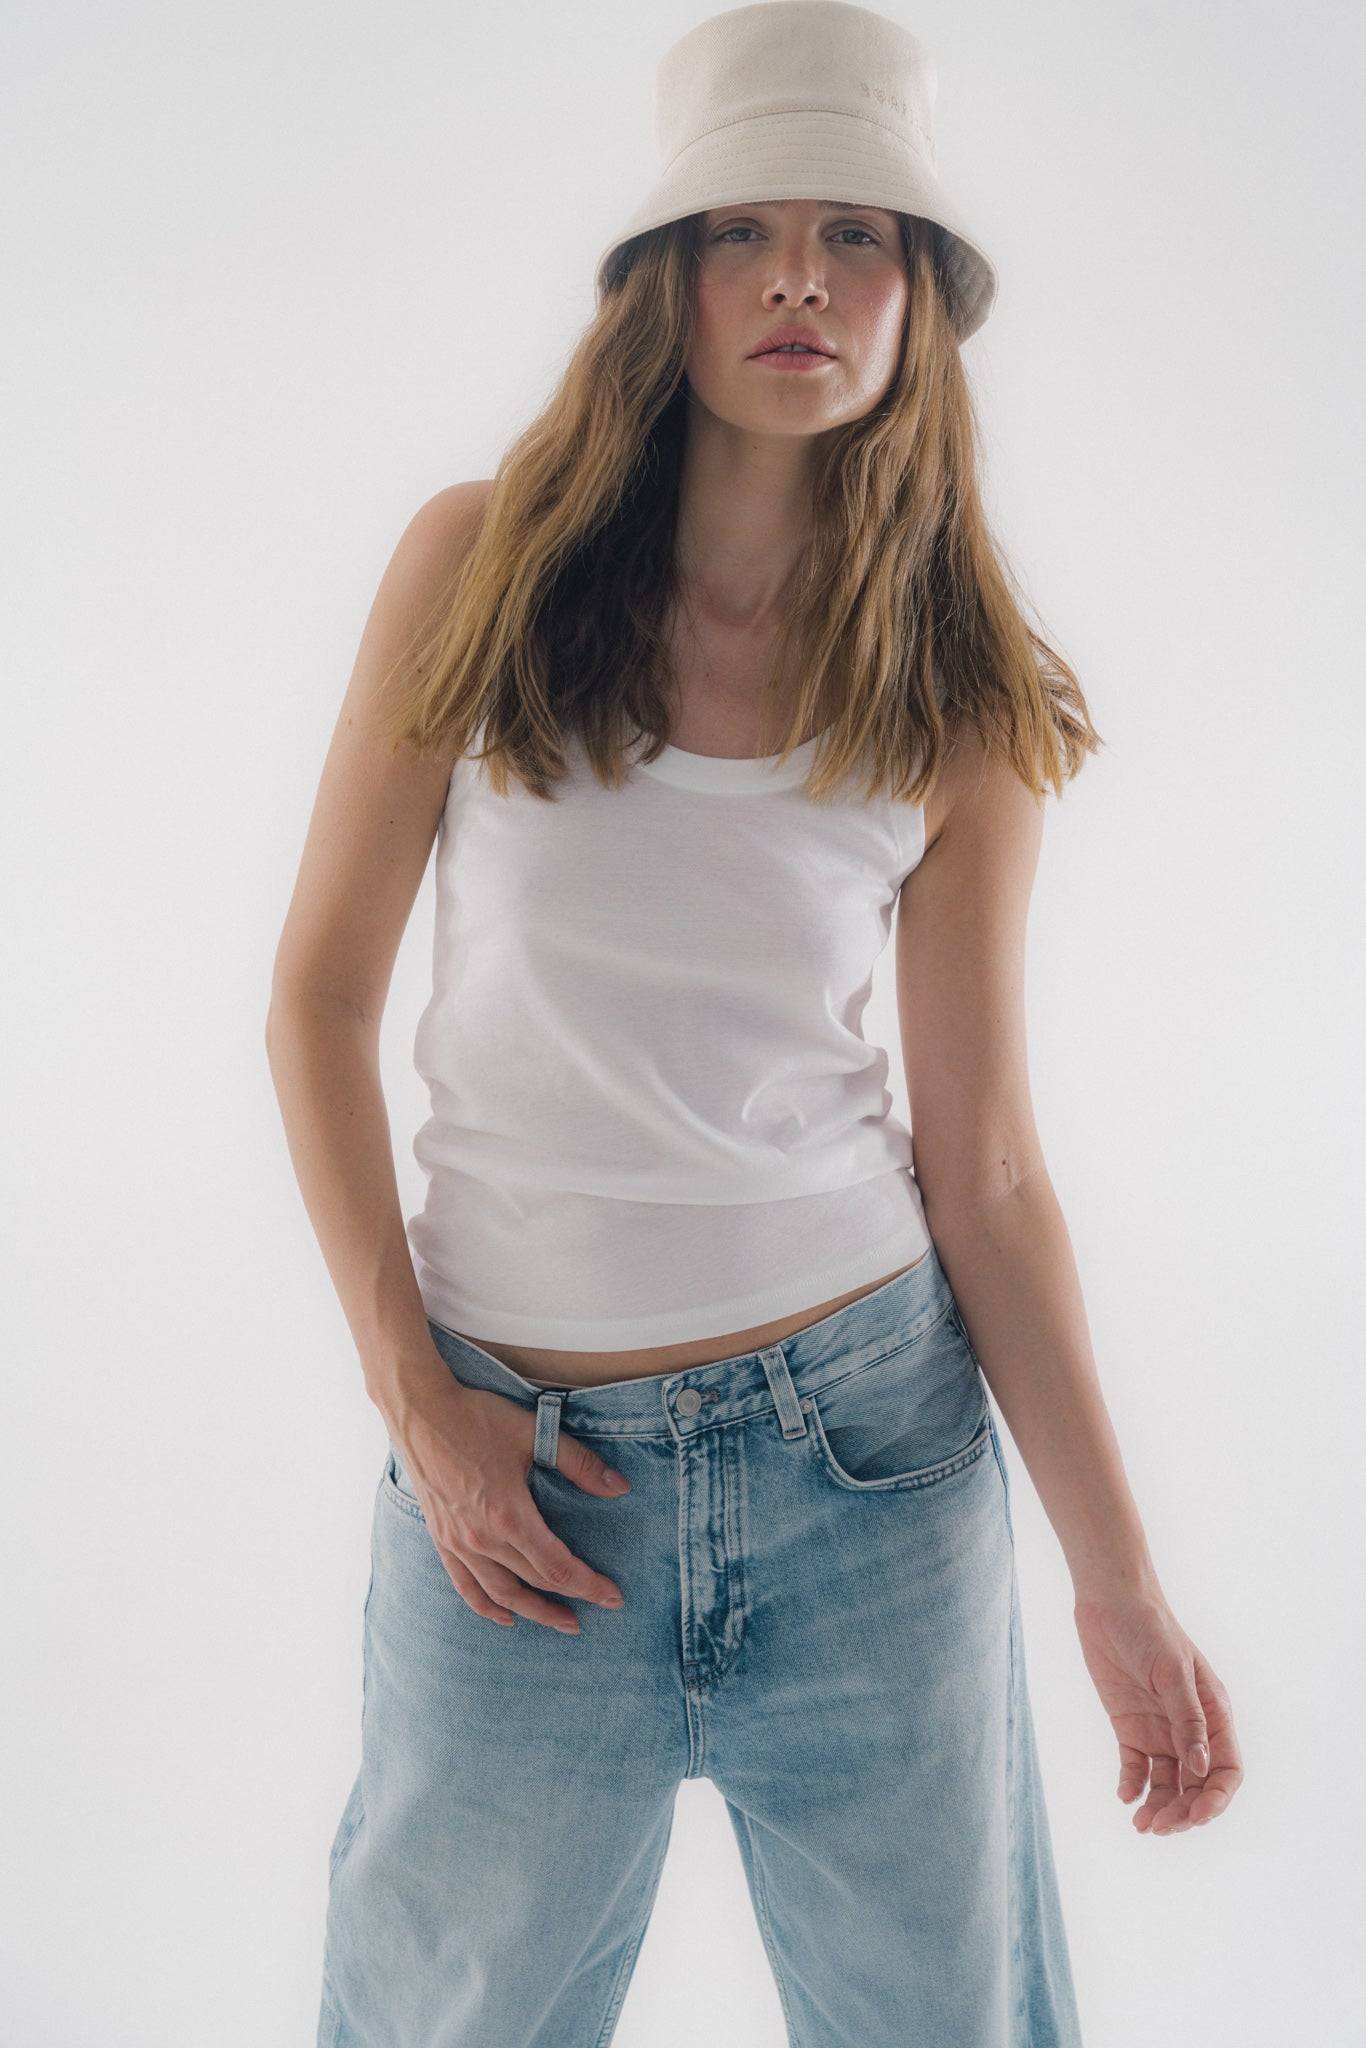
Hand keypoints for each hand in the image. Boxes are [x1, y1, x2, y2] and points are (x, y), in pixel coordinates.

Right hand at [394, 1375, 630, 1634]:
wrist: (421, 1411)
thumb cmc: (477, 1418)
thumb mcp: (534, 1433)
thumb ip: (579, 1463)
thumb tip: (620, 1487)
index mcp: (508, 1515)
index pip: (557, 1566)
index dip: (588, 1585)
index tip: (613, 1597)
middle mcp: (482, 1538)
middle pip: (533, 1583)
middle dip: (569, 1600)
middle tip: (599, 1609)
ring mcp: (457, 1542)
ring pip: (500, 1594)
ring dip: (533, 1612)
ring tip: (560, 1622)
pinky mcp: (441, 1538)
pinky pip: (465, 1585)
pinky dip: (486, 1606)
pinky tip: (505, 1616)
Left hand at [1072, 1585, 1242, 1832]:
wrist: (1110, 1603)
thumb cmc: (1149, 1629)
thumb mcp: (1172, 1672)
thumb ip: (1187, 1720)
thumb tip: (1201, 1768)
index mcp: (1213, 1714)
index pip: (1226, 1770)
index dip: (1216, 1798)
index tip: (1196, 1817)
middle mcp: (1190, 1729)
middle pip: (1196, 1785)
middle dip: (1184, 1811)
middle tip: (1161, 1827)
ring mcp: (1160, 1730)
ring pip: (1167, 1783)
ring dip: (1159, 1806)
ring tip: (1142, 1825)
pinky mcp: (1129, 1727)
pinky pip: (1135, 1767)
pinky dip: (1132, 1785)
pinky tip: (1125, 1796)